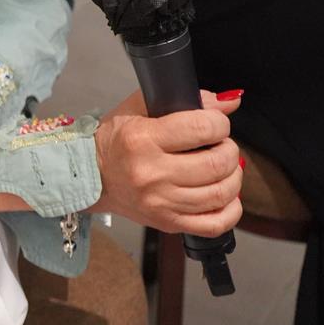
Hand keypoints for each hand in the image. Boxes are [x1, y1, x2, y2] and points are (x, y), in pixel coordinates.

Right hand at [89, 89, 242, 236]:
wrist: (90, 175)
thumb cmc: (115, 139)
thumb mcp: (139, 108)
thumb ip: (185, 100)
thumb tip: (229, 101)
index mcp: (143, 139)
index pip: (202, 128)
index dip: (219, 122)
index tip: (216, 122)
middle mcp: (151, 174)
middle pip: (216, 163)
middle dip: (229, 149)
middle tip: (221, 144)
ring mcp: (160, 203)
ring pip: (221, 193)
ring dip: (233, 175)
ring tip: (224, 166)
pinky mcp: (168, 223)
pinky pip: (215, 224)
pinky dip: (231, 209)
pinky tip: (225, 194)